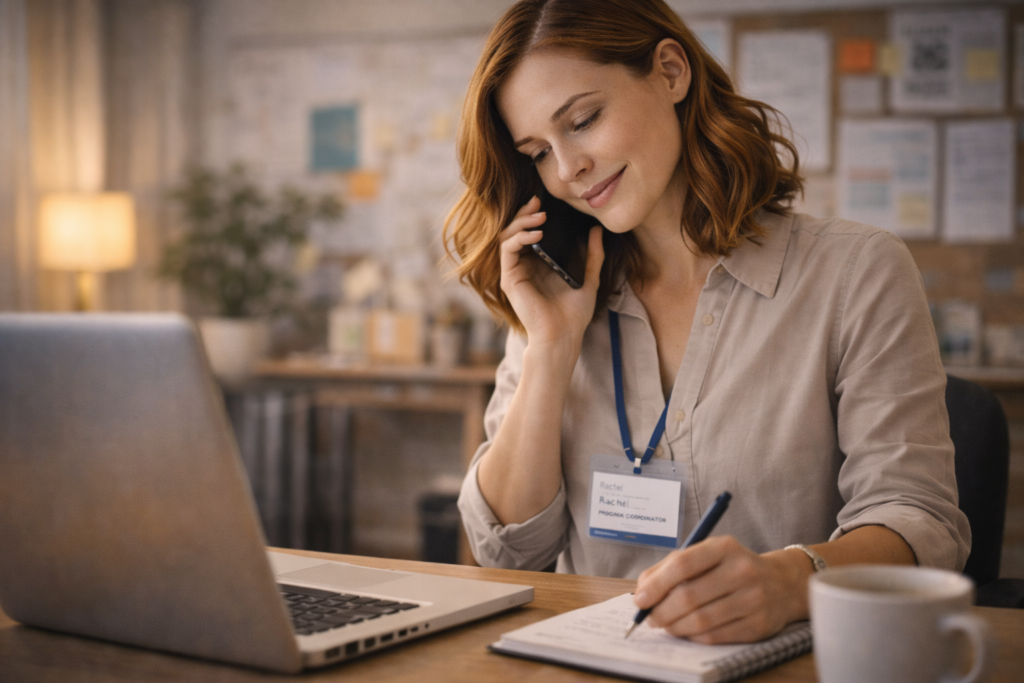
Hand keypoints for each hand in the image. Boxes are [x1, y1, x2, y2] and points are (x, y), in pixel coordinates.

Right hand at [498, 196, 603, 348]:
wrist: (563, 336)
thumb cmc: (574, 315)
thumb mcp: (589, 279)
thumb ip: (592, 256)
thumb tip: (597, 231)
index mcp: (539, 265)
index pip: (530, 233)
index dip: (533, 216)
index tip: (545, 203)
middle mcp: (524, 267)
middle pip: (516, 231)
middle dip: (525, 213)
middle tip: (538, 202)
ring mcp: (515, 272)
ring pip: (508, 236)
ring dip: (521, 222)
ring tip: (539, 216)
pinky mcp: (510, 279)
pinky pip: (508, 250)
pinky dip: (519, 238)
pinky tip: (536, 234)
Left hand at [633, 536, 806, 643]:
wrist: (782, 584)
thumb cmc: (731, 568)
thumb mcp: (706, 555)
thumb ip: (671, 567)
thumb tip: (642, 591)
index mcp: (724, 547)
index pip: (683, 564)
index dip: (657, 584)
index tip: (640, 599)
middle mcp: (742, 570)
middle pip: (689, 596)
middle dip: (661, 611)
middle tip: (650, 617)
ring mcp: (753, 599)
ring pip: (700, 620)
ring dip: (675, 626)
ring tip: (666, 624)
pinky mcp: (758, 625)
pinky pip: (715, 636)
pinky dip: (694, 636)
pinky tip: (689, 630)